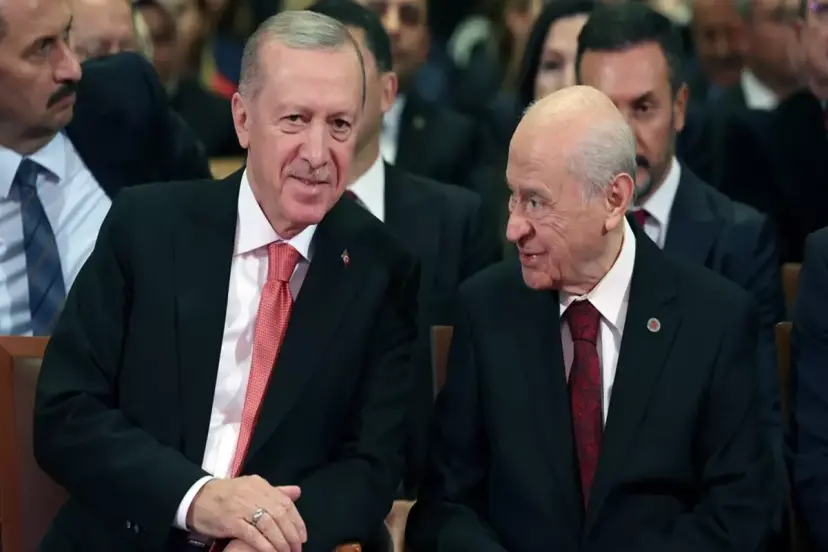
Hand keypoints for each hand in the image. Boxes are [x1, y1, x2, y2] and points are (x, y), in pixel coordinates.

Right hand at [187, 476, 306, 551]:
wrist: (195, 498)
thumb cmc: (225, 495)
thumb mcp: (251, 488)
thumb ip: (274, 492)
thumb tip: (297, 492)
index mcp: (260, 484)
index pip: (285, 503)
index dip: (297, 521)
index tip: (302, 537)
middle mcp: (253, 493)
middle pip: (280, 514)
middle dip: (291, 534)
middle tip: (297, 549)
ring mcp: (241, 507)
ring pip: (269, 525)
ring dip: (281, 542)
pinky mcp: (230, 521)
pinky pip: (253, 534)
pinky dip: (265, 545)